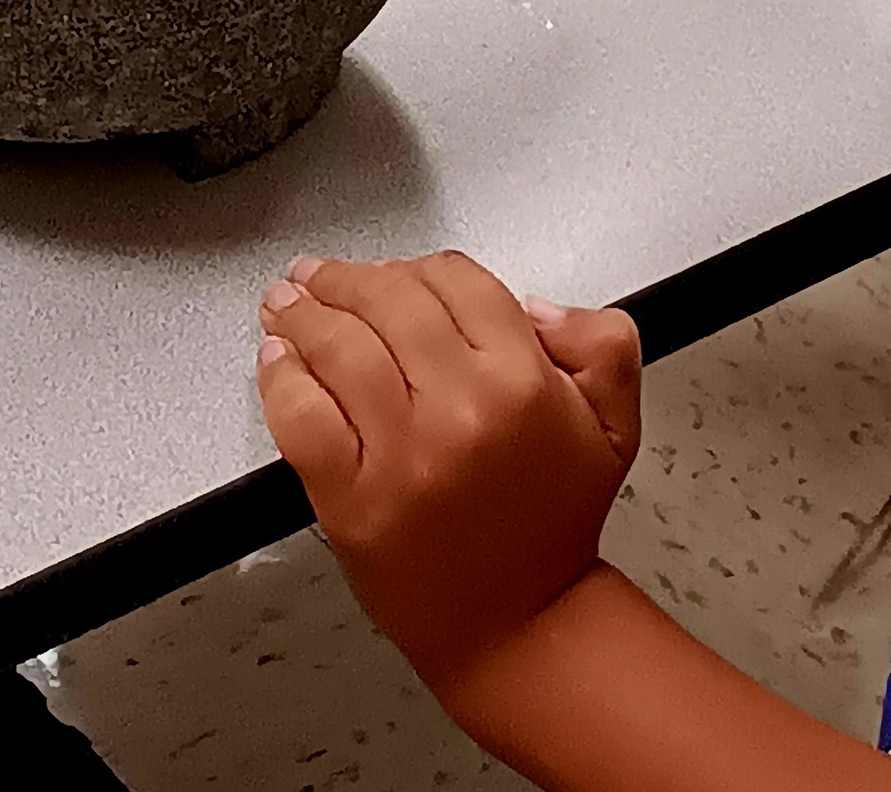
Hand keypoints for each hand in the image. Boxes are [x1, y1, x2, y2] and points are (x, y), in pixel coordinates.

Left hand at [257, 254, 640, 699]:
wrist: (518, 623)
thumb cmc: (553, 524)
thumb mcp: (614, 421)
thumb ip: (600, 341)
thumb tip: (534, 307)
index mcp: (522, 379)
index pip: (456, 281)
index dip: (419, 266)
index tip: (396, 270)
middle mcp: (460, 408)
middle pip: (389, 302)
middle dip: (347, 278)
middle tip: (320, 274)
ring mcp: (401, 453)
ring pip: (339, 348)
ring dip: (304, 314)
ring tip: (286, 301)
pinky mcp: (351, 498)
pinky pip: (303, 416)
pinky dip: (281, 378)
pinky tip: (276, 357)